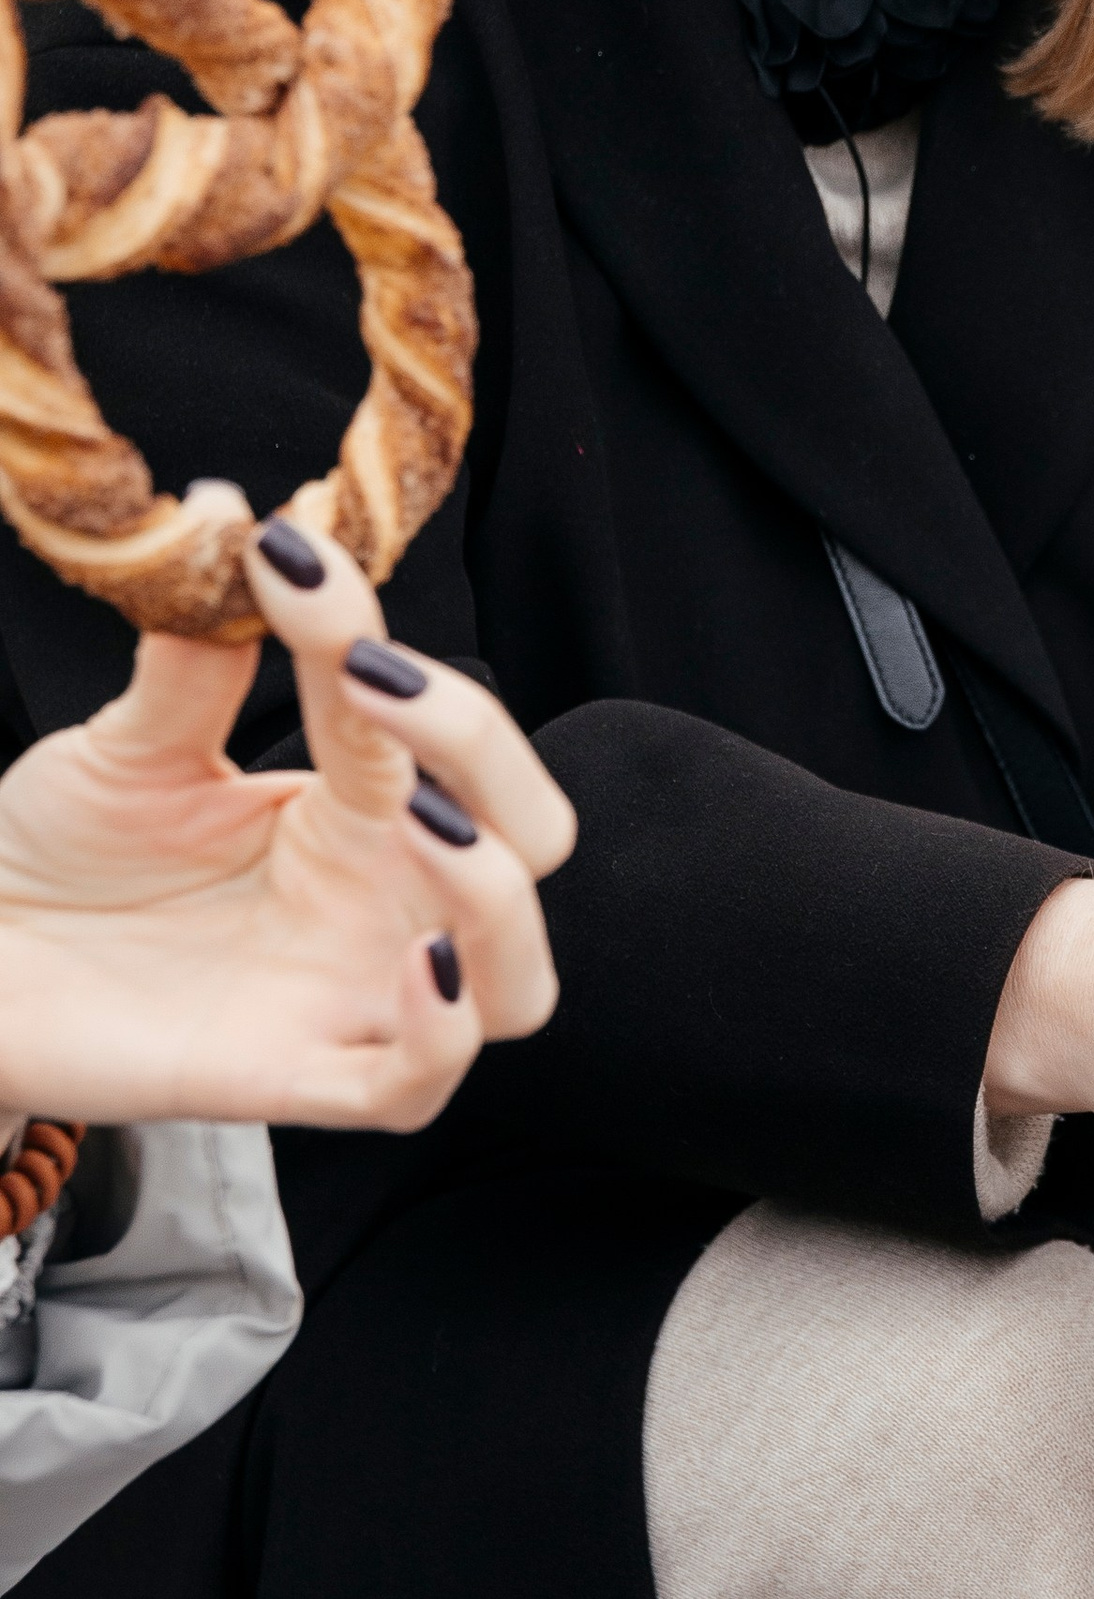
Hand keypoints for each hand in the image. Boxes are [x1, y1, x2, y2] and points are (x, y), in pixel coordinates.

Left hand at [0, 518, 574, 1131]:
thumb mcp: (127, 744)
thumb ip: (198, 654)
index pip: (427, 718)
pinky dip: (443, 1033)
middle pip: (532, 839)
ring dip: (497, 894)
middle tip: (379, 685)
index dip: (374, 632)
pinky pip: (417, 1087)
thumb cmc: (56, 855)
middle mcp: (379, 900)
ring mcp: (348, 995)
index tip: (289, 556)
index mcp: (358, 807)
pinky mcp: (291, 1077)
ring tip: (422, 822)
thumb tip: (225, 510)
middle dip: (490, 753)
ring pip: (519, 980)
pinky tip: (422, 965)